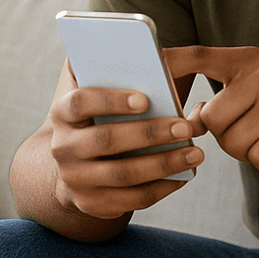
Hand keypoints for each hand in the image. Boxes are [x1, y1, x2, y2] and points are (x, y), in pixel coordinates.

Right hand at [45, 61, 207, 219]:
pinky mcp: (92, 204)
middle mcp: (63, 148)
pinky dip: (161, 188)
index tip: (146, 98)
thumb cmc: (96, 116)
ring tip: (196, 152)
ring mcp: (76, 180)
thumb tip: (154, 53)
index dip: (112, 100)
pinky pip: (131, 200)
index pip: (81, 102)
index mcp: (62, 112)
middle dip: (151, 133)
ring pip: (124, 174)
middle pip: (108, 141)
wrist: (72, 164)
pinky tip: (184, 175)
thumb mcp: (92, 89)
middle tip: (186, 126)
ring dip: (164, 164)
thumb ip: (108, 67)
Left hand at [168, 46, 258, 179]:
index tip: (147, 73)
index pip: (198, 55)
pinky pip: (258, 157)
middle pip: (212, 117)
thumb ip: (218, 103)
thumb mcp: (251, 100)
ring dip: (247, 151)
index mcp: (249, 60)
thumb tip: (185, 117)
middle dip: (224, 136)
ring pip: (233, 141)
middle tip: (251, 133)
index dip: (169, 65)